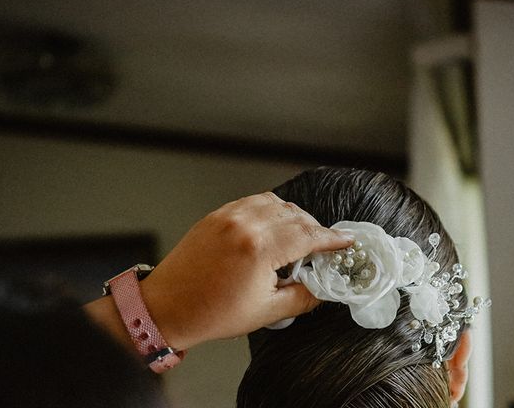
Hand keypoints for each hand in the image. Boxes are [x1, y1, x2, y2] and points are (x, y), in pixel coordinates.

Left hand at [140, 192, 354, 349]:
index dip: (332, 238)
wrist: (167, 307)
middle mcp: (245, 224)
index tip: (346, 241)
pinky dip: (270, 210)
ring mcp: (228, 216)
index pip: (308, 234)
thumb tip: (324, 288)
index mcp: (259, 248)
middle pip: (295, 215)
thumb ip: (303, 297)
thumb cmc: (210, 312)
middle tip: (323, 247)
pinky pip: (253, 202)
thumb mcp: (266, 312)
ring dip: (293, 217)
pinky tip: (273, 227)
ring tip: (298, 239)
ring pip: (275, 203)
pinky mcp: (217, 215)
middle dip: (315, 229)